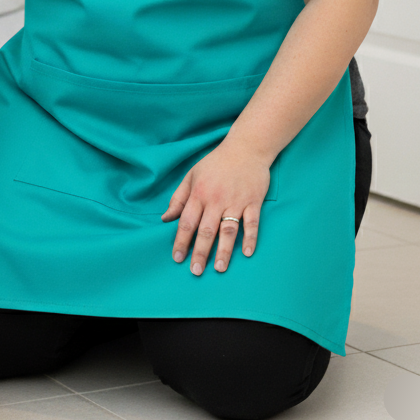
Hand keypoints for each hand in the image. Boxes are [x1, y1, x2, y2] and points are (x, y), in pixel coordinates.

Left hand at [160, 142, 270, 274]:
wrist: (245, 148)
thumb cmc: (215, 163)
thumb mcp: (191, 175)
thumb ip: (178, 198)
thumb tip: (166, 218)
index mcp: (199, 193)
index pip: (187, 221)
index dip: (181, 240)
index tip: (177, 258)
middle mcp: (216, 199)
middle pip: (206, 230)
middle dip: (200, 252)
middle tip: (196, 271)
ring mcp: (236, 201)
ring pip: (228, 229)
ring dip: (224, 250)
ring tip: (220, 268)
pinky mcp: (254, 202)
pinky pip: (252, 223)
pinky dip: (250, 237)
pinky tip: (247, 253)